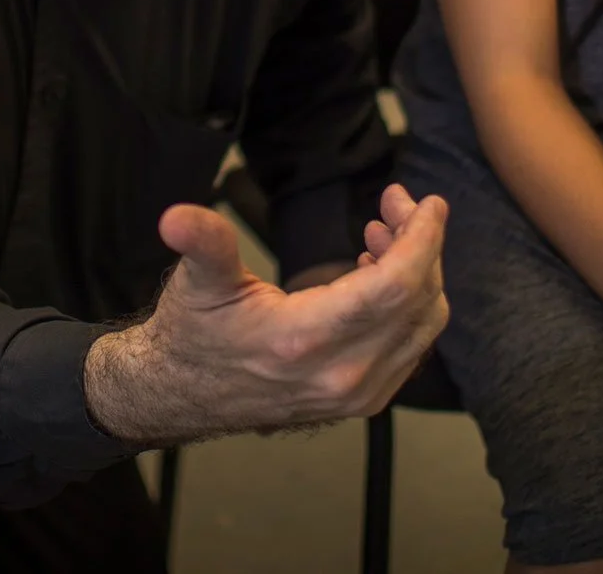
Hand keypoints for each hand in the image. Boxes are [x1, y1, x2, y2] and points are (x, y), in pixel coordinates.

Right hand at [83, 185, 449, 446]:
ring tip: (383, 232)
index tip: (427, 202)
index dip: (421, 239)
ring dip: (419, 272)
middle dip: (421, 243)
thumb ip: (202, 244)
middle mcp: (341, 375)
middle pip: (417, 301)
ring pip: (422, 325)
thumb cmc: (193, 333)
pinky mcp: (362, 400)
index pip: (394, 287)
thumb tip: (174, 218)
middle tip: (396, 204)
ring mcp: (356, 394)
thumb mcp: (196, 282)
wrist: (183, 394)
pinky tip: (378, 272)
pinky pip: (411, 346)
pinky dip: (410, 304)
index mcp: (304, 341)